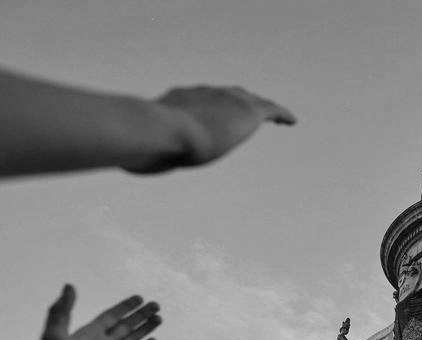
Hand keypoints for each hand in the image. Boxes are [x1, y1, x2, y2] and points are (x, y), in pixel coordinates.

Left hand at [34, 285, 160, 339]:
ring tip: (159, 318)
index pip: (111, 315)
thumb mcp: (54, 337)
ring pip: (132, 338)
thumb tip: (69, 285)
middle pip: (125, 324)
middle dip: (140, 314)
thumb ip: (61, 311)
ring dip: (145, 328)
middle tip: (156, 305)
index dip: (125, 306)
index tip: (139, 298)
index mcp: (88, 334)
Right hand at [125, 86, 295, 172]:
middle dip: (234, 101)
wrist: (164, 130)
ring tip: (272, 115)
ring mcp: (225, 99)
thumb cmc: (147, 144)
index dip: (203, 106)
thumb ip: (141, 156)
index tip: (207, 115)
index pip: (194, 100)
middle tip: (243, 111)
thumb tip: (129, 164)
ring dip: (260, 107)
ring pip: (249, 100)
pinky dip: (281, 114)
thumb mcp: (143, 151)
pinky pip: (270, 110)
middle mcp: (202, 94)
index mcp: (175, 100)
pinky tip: (292, 122)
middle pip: (224, 95)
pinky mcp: (247, 111)